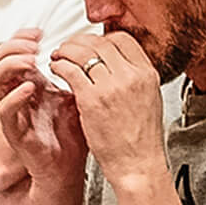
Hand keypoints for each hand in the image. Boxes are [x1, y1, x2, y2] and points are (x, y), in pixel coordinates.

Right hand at [0, 29, 87, 185]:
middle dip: (12, 45)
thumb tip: (86, 48)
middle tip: (34, 44)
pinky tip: (31, 88)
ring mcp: (13, 113)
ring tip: (30, 60)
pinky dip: (15, 96)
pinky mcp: (15, 132)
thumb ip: (74, 72)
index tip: (40, 32)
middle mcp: (16, 95)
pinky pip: (4, 111)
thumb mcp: (76, 94)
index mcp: (28, 83)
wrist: (70, 168)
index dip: (21, 36)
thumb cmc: (70, 135)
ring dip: (10, 63)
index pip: (9, 51)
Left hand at [50, 32, 165, 185]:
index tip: (92, 44)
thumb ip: (134, 78)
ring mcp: (111, 87)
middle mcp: (131, 76)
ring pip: (83, 53)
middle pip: (101, 43)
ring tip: (60, 56)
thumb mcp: (149, 98)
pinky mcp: (91, 100)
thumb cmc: (141, 140)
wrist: (138, 165)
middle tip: (70, 46)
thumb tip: (118, 63)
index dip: (102, 39)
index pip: (122, 40)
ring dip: (67, 51)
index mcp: (147, 74)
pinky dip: (60, 66)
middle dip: (80, 42)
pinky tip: (57, 69)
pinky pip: (70, 71)